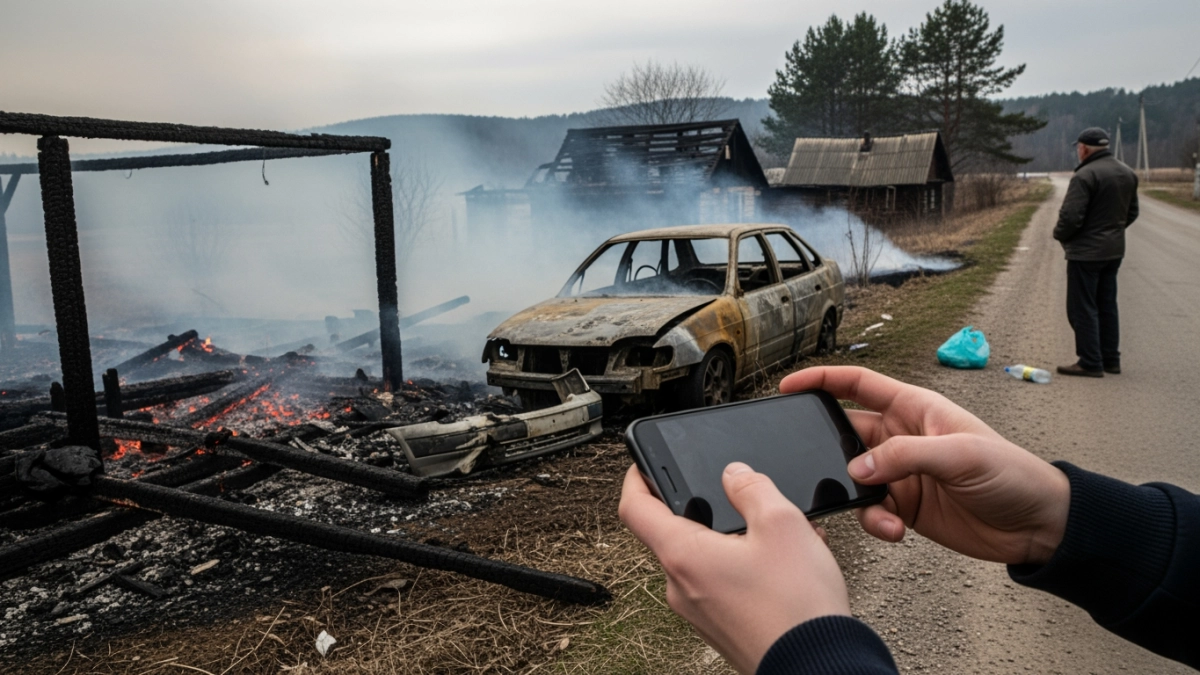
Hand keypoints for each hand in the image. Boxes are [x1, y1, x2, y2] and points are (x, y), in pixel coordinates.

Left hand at [619, 462, 849, 674]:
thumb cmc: (796, 607)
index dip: (636, 477)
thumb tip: (735, 473)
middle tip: (740, 498)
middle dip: (708, 510)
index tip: (644, 464)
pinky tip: (784, 565)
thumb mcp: (781, 524)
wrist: (819, 666)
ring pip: (706, 558)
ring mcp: (699, 611)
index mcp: (683, 555)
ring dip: (736, 539)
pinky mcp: (720, 626)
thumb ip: (752, 488)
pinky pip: (723, 583)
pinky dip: (746, 566)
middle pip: (675, 532)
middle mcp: (681, 586)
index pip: (634, 508)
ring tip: (778, 536)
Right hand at [780, 366, 1069, 565]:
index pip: (858, 385)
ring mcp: (901, 473)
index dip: (822, 380)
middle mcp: (902, 437)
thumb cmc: (1012, 474)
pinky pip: (870, 510)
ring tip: (877, 511)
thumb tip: (856, 469)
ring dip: (855, 495)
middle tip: (812, 465)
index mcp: (914, 408)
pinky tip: (895, 531)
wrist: (1038, 525)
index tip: (789, 386)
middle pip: (846, 434)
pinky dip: (873, 522)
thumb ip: (904, 456)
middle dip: (828, 450)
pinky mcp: (904, 507)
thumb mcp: (960, 455)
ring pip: (854, 477)